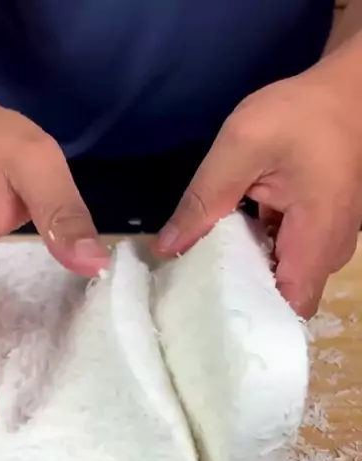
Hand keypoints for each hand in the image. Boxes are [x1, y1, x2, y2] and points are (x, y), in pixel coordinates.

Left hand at [154, 49, 361, 318]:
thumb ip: (203, 199)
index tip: (201, 322)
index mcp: (316, 241)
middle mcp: (326, 256)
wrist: (348, 90)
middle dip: (235, 305)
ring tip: (194, 284)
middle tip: (186, 302)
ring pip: (279, 284)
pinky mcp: (315, 236)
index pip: (285, 311)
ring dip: (241, 283)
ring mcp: (323, 247)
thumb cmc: (302, 114)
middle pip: (280, 303)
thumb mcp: (242, 145)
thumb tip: (165, 249)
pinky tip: (219, 256)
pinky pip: (283, 263)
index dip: (246, 322)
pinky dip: (252, 262)